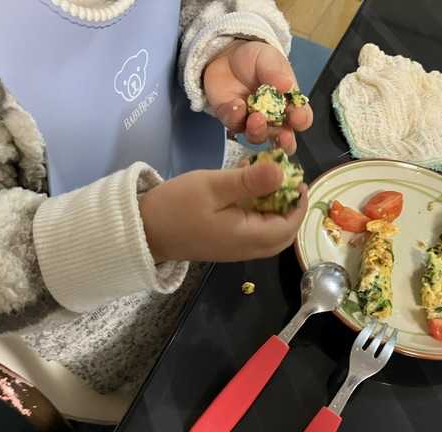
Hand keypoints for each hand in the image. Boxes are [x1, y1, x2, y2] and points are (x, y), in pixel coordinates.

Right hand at [138, 162, 307, 262]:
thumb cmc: (176, 206)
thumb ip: (249, 182)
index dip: (299, 204)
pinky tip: (249, 195)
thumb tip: (283, 172)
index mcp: (247, 236)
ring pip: (270, 236)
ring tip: (269, 185)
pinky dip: (261, 216)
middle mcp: (246, 249)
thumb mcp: (212, 187)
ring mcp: (235, 249)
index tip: (297, 179)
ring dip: (276, 212)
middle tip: (287, 182)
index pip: (288, 226)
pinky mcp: (225, 245)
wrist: (142, 231)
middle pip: (283, 235)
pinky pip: (254, 234)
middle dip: (291, 210)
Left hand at [204, 40, 313, 154]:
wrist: (226, 55)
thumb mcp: (267, 59)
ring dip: (258, 131)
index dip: (301, 120)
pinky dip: (235, 117)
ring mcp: (251, 122)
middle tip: (283, 137)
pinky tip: (235, 105)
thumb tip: (287, 85)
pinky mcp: (232, 120)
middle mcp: (273, 118)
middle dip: (284, 141)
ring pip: (257, 136)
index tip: (297, 116)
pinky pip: (234, 125)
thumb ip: (276, 72)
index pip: (301, 118)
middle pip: (282, 137)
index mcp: (289, 103)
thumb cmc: (255, 59)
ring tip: (255, 117)